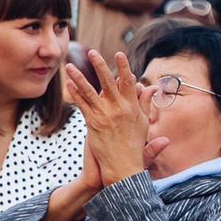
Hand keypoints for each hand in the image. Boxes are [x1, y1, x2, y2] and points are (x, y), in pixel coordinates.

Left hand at [61, 54, 168, 188]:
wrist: (123, 167)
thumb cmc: (135, 146)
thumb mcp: (144, 123)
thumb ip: (146, 104)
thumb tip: (151, 88)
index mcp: (133, 108)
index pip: (128, 83)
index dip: (123, 67)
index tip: (119, 54)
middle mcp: (119, 109)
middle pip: (108, 83)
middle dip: (101, 66)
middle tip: (93, 53)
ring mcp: (105, 116)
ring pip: (90, 92)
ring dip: (79, 78)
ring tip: (69, 66)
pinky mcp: (93, 124)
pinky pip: (82, 106)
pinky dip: (75, 95)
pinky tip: (69, 85)